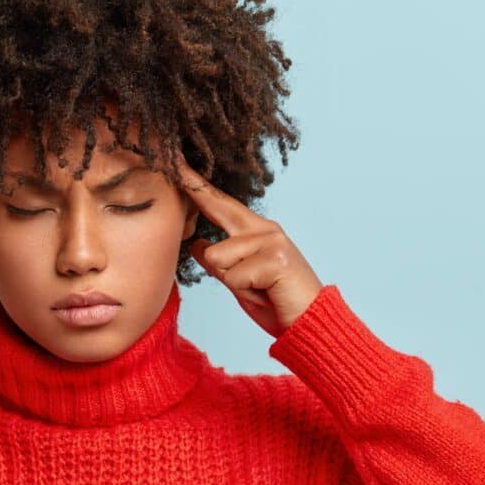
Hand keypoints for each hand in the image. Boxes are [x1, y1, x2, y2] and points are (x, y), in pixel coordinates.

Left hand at [175, 152, 323, 338]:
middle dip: (199, 197)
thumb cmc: (276, 303)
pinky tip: (266, 293)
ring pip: (217, 256)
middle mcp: (264, 228)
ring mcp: (272, 240)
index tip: (175, 161)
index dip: (195, 184)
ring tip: (257, 290)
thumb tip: (196, 244)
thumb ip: (219, 262)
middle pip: (217, 211)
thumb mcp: (239, 281)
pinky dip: (244, 292)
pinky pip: (233, 276)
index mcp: (256, 230)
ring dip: (232, 281)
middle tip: (188, 183)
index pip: (219, 203)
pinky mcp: (275, 258)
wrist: (309, 324)